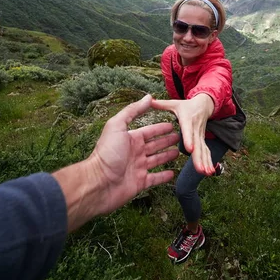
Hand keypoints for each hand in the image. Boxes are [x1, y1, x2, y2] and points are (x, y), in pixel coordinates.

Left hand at [53, 94, 179, 232]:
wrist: (99, 182)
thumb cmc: (107, 152)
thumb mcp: (118, 125)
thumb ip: (132, 111)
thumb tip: (148, 97)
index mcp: (130, 138)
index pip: (150, 131)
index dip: (161, 128)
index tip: (173, 124)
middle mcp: (135, 152)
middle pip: (155, 145)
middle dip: (167, 140)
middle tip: (180, 138)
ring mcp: (138, 168)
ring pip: (157, 160)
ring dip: (167, 156)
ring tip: (178, 152)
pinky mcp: (140, 183)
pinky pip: (155, 178)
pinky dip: (164, 176)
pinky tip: (173, 173)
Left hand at [151, 94, 215, 175]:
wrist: (204, 105)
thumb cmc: (187, 106)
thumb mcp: (174, 103)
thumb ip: (161, 104)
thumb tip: (149, 99)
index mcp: (187, 121)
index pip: (188, 131)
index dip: (189, 140)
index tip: (190, 149)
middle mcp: (195, 131)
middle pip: (197, 146)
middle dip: (198, 158)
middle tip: (200, 170)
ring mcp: (200, 137)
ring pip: (203, 151)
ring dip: (205, 162)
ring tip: (207, 173)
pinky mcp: (202, 142)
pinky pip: (205, 152)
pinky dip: (208, 162)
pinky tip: (209, 172)